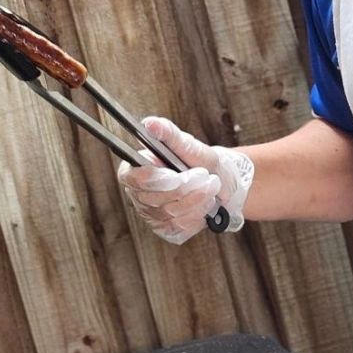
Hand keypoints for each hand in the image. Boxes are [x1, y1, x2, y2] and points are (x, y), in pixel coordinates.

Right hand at [117, 117, 254, 243]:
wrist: (219, 182)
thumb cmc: (200, 160)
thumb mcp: (188, 144)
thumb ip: (169, 134)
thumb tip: (149, 123)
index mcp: (135, 168)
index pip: (133, 178)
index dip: (154, 180)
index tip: (177, 177)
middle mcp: (137, 193)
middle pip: (154, 199)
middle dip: (186, 189)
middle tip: (206, 177)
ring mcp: (150, 214)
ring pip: (170, 214)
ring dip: (196, 201)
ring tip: (210, 187)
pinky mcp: (165, 229)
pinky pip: (179, 227)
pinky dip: (198, 215)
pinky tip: (205, 204)